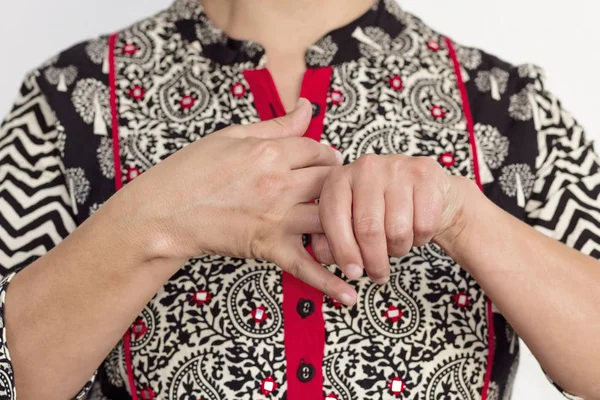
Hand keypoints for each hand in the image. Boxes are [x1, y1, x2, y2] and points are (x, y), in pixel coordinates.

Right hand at [115, 99, 356, 303]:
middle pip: (332, 181)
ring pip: (330, 217)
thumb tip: (307, 108)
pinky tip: (350, 293)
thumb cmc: (190, 171)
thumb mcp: (232, 136)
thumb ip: (277, 125)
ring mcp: (276, 217)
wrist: (162, 212)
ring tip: (358, 229)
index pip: (319, 149)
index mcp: (270, 151)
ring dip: (347, 224)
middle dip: (342, 185)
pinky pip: (306, 265)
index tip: (328, 162)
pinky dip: (329, 281)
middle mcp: (279, 183)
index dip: (328, 155)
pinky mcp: (267, 247)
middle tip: (344, 192)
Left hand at [312, 154, 473, 285]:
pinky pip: (423, 225)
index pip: (333, 216)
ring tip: (396, 245)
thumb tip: (330, 258)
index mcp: (338, 178)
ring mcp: (397, 167)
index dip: (342, 249)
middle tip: (379, 275)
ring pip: (397, 230)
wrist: (422, 190)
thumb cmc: (377, 212)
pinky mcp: (425, 173)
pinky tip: (414, 230)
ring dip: (398, 249)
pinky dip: (420, 239)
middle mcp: (365, 167)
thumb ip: (330, 242)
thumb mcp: (348, 223)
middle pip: (368, 228)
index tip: (353, 273)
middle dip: (374, 261)